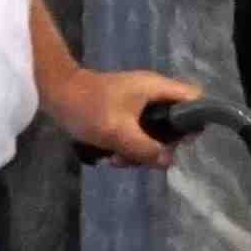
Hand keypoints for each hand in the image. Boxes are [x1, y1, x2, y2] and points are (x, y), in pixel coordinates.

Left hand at [55, 67, 195, 168]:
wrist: (55, 94)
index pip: (194, 98)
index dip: (194, 120)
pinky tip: (110, 155)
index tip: (181, 142)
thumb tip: (168, 161)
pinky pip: (136, 133)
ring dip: (138, 150)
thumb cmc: (89, 108)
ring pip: (152, 132)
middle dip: (158, 145)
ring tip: (117, 159)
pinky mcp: (123, 112)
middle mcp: (152, 94)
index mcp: (157, 89)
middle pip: (173, 122)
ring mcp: (136, 103)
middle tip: (141, 157)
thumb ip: (146, 149)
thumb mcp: (118, 133)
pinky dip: (126, 146)